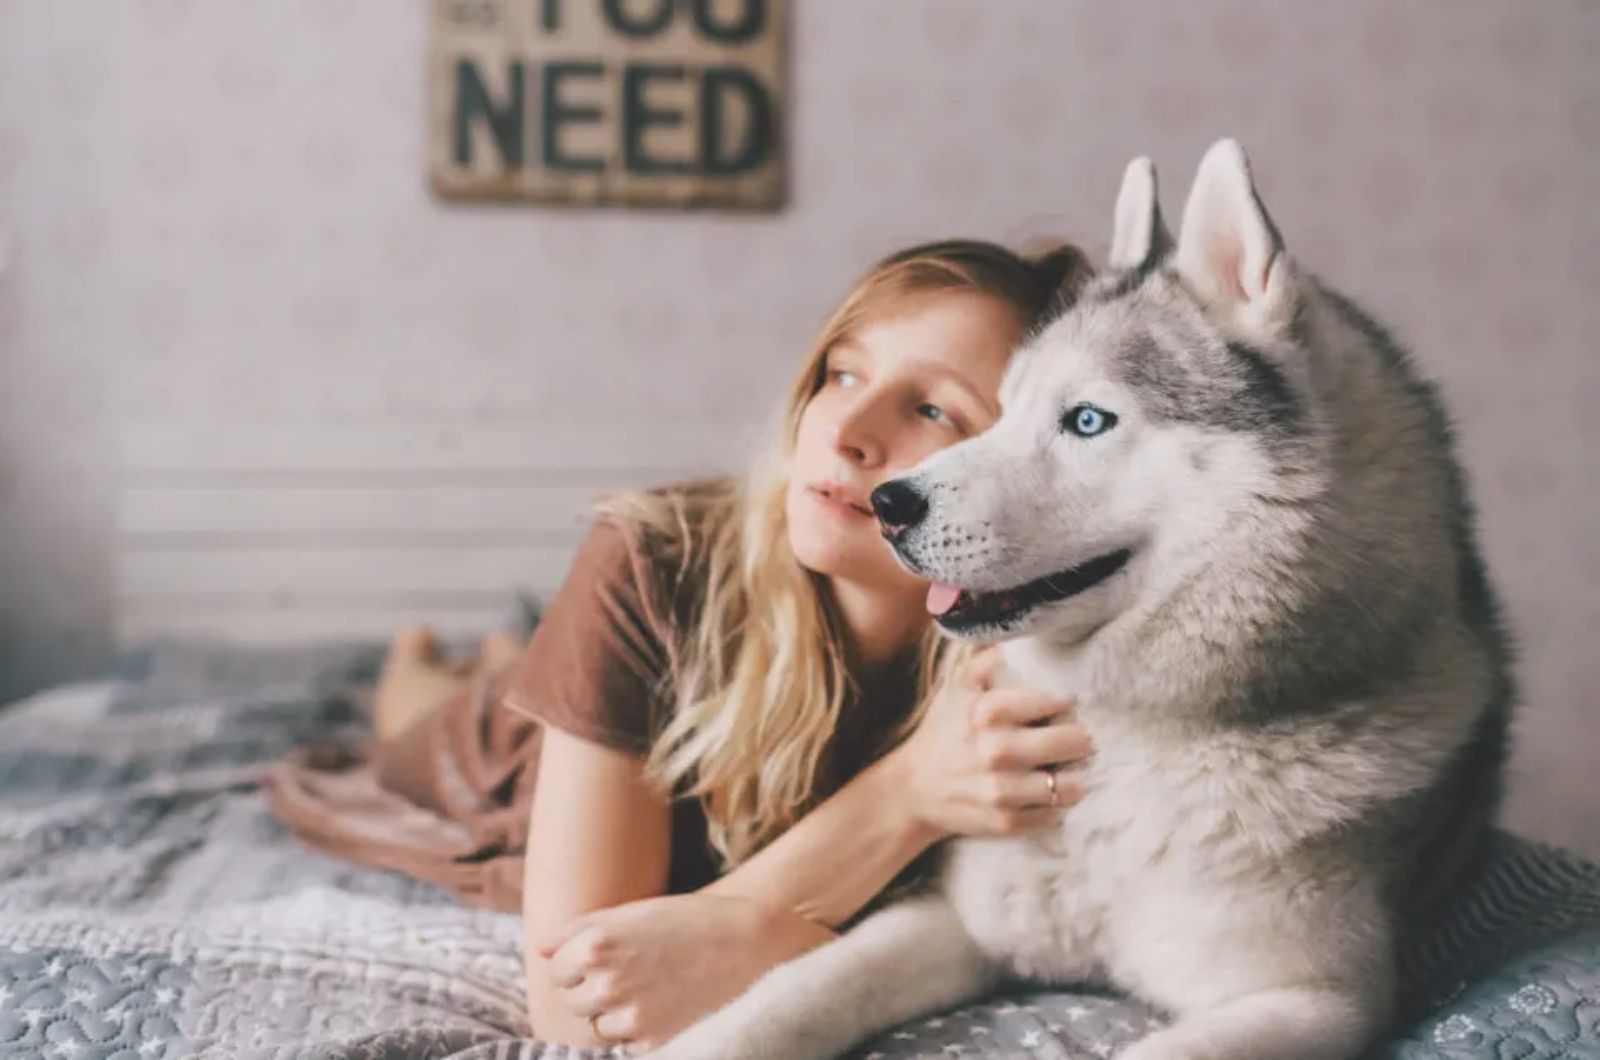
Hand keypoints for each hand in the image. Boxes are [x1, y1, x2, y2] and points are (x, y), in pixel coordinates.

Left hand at [535, 892, 833, 1050]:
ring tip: (652, 989)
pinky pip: (626, 1043)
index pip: (556, 967)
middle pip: (573, 998)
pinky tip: (666, 1007)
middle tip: (634, 972)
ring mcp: (627, 1016)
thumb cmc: (697, 921)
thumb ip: (583, 929)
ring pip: (597, 1025)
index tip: (603, 957)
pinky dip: (639, 1030)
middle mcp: (605, 981)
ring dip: (615, 1012)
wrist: (757, 947)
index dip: (577, 962)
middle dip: (594, 988)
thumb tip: (542, 949)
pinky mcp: (650, 1042)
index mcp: (597, 941)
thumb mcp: (638, 911)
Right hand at [888, 646, 1093, 837]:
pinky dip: (1057, 805)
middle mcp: (995, 749)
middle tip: (1077, 739)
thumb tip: (1014, 629)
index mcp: (988, 710)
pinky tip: (1047, 793)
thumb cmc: (945, 731)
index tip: (1064, 709)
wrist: (914, 788)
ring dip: (1076, 777)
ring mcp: (1001, 789)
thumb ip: (988, 656)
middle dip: (1081, 740)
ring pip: (1071, 783)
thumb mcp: (958, 686)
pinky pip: (1054, 813)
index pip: (1059, 703)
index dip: (1066, 705)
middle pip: (1074, 742)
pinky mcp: (1005, 821)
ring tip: (1069, 769)